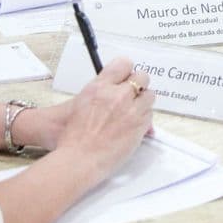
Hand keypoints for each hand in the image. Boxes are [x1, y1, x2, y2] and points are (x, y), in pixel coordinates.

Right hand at [52, 57, 155, 180]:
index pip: (123, 64)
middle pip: (141, 77)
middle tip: (132, 95)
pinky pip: (150, 115)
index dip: (126, 71)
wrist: (79, 159)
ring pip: (149, 95)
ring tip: (132, 113)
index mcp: (99, 87)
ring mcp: (130, 110)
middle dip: (138, 85)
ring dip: (143, 102)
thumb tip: (113, 88)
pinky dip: (144, 119)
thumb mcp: (79, 104)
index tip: (125, 77)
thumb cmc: (73, 136)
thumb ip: (100, 92)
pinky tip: (133, 126)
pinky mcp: (139, 125)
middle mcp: (116, 96)